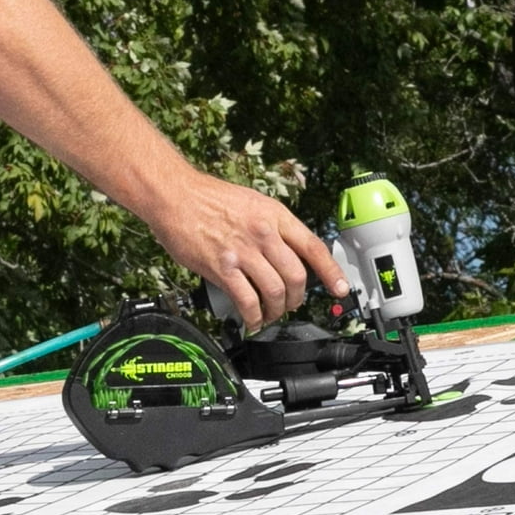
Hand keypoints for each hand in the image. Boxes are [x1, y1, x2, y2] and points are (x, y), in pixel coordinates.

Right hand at [146, 170, 348, 330]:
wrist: (174, 194)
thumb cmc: (210, 198)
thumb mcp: (254, 203)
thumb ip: (274, 227)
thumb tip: (290, 252)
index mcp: (276, 215)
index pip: (313, 247)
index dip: (331, 272)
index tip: (341, 289)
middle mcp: (264, 233)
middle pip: (297, 277)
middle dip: (297, 299)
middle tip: (291, 305)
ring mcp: (243, 251)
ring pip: (275, 291)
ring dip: (276, 310)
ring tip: (270, 314)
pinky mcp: (222, 267)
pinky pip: (247, 300)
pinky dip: (253, 316)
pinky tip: (252, 320)